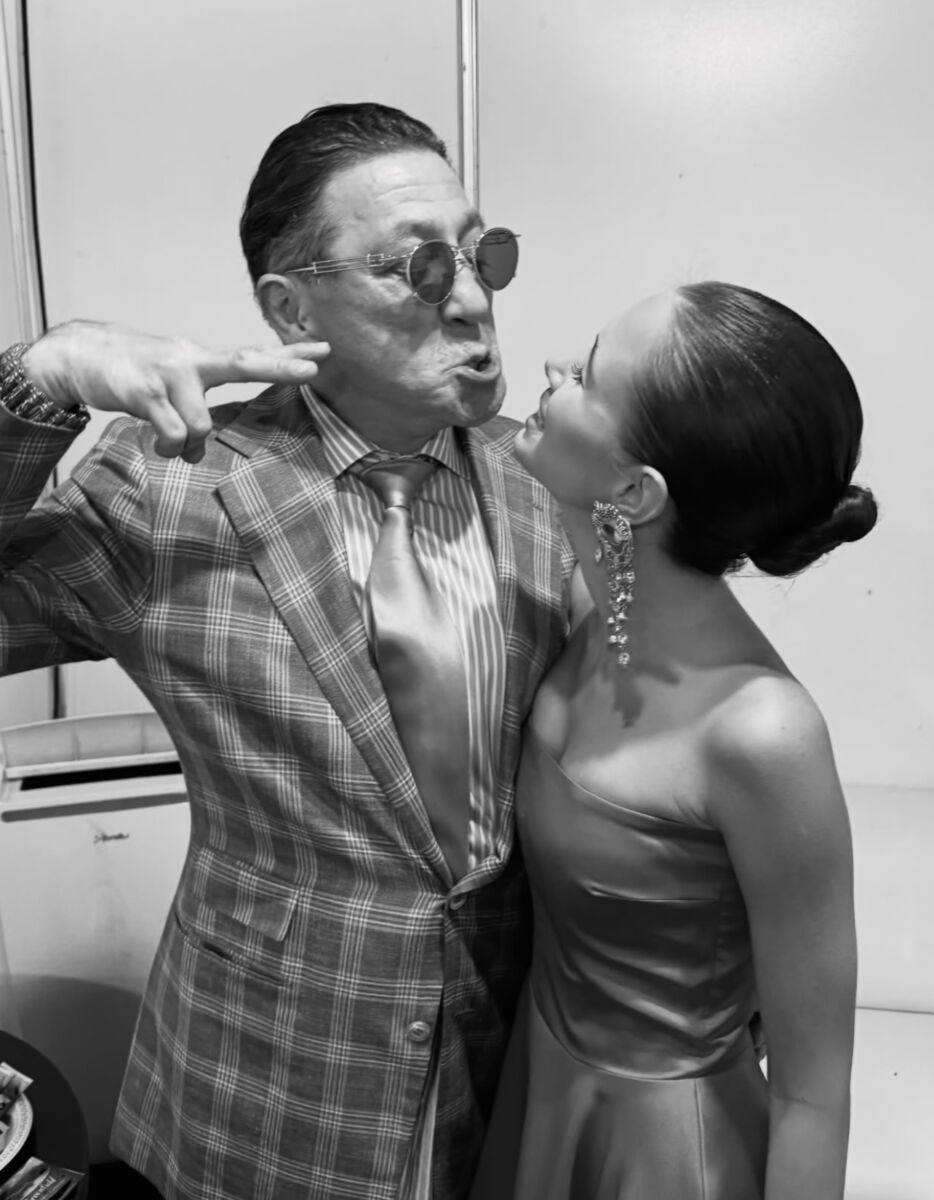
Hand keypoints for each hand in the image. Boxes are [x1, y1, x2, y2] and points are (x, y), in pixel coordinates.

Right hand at [23, 320, 329, 462]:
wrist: (78, 353)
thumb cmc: (133, 374)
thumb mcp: (172, 385)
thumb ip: (195, 411)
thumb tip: (200, 451)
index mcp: (201, 360)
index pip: (252, 355)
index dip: (288, 354)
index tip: (323, 351)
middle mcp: (191, 361)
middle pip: (244, 363)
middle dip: (281, 367)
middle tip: (312, 371)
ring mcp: (170, 374)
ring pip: (202, 424)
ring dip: (189, 447)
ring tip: (171, 447)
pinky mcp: (145, 391)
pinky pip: (174, 434)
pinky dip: (170, 449)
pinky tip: (159, 446)